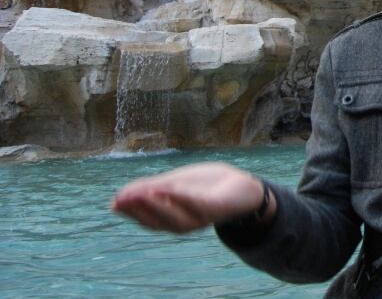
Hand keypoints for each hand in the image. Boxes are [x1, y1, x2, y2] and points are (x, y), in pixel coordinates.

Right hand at [111, 162, 271, 233]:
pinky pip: (198, 205)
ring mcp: (202, 217)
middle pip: (159, 221)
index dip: (131, 212)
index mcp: (173, 219)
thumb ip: (149, 190)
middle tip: (123, 197)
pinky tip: (171, 187)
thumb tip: (115, 200)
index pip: (147, 220)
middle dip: (140, 209)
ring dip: (159, 205)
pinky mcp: (217, 208)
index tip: (115, 202)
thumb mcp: (173, 185)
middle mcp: (185, 223)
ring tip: (143, 191)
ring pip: (176, 218)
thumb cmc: (205, 187)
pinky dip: (183, 198)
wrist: (241, 186)